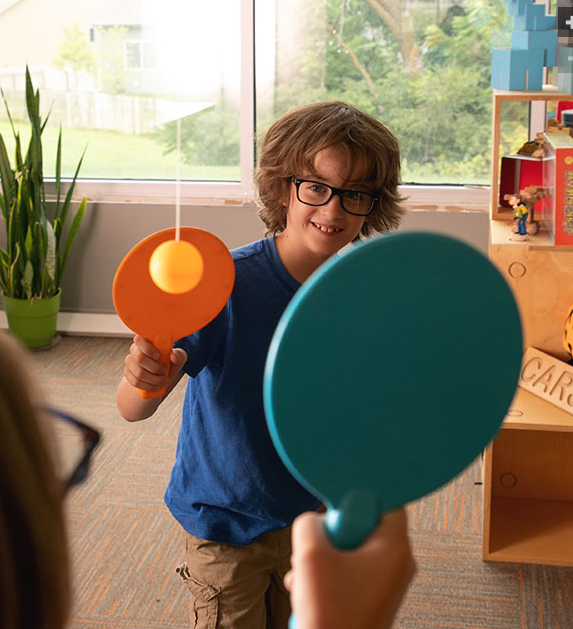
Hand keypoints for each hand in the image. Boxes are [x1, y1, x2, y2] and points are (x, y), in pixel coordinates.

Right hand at [123, 334, 186, 393]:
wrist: (162, 376)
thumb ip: (178, 355)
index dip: (148, 348)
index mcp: (146, 341)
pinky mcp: (128, 374)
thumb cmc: (170, 362)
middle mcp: (135, 350)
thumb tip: (173, 356)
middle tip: (164, 370)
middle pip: (139, 358)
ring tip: (164, 380)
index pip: (139, 339)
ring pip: (139, 373)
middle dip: (155, 367)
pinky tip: (157, 386)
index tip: (158, 356)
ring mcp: (130, 362)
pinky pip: (135, 382)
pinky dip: (148, 386)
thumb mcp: (178, 358)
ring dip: (154, 379)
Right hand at [285, 508, 414, 628]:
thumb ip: (309, 523)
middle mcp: (397, 562)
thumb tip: (314, 523)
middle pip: (362, 524)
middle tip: (320, 551)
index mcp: (395, 547)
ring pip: (350, 547)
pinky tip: (309, 590)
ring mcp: (386, 581)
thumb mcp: (310, 555)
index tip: (337, 514)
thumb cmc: (330, 616)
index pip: (384, 499)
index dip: (356, 500)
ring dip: (323, 557)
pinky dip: (327, 575)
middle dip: (331, 534)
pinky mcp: (372, 595)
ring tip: (308, 576)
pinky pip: (349, 569)